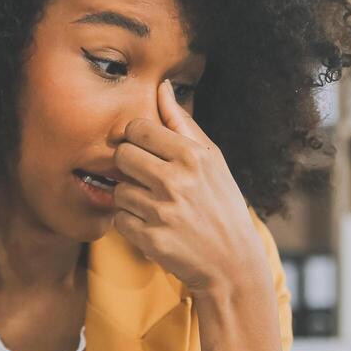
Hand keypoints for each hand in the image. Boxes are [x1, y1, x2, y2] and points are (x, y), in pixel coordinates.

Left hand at [111, 80, 267, 296]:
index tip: (146, 151)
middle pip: (122, 155)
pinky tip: (153, 226)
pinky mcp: (151, 239)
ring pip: (119, 190)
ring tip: (155, 206)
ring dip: (131, 198)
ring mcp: (163, 211)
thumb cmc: (221, 204)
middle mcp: (177, 181)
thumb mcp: (211, 160)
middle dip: (130, 167)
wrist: (232, 264)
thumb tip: (161, 87)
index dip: (136, 139)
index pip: (137, 128)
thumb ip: (182, 124)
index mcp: (192, 156)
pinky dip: (131, 224)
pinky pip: (119, 220)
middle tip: (147, 179)